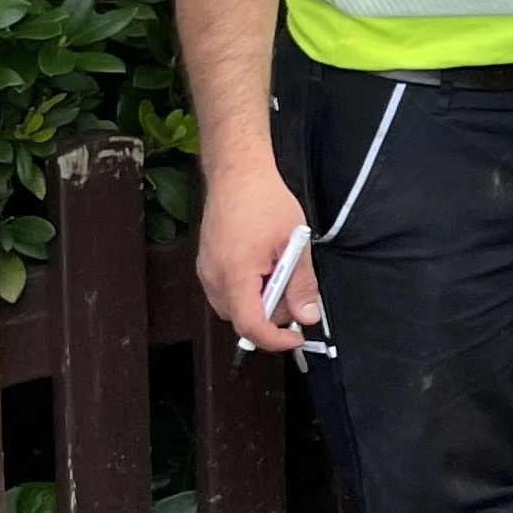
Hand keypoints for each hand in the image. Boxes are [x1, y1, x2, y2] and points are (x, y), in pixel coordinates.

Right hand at [198, 164, 323, 353]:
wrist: (237, 173)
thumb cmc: (264, 201)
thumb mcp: (295, 243)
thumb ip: (301, 284)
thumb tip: (307, 316)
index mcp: (236, 275)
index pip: (251, 327)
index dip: (275, 340)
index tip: (295, 338)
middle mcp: (214, 278)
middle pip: (242, 320)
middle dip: (272, 316)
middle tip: (294, 293)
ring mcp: (206, 271)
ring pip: (234, 307)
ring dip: (259, 302)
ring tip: (279, 273)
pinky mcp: (205, 264)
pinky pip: (226, 292)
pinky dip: (247, 290)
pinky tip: (263, 267)